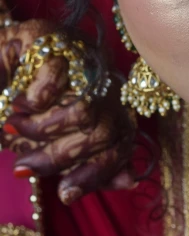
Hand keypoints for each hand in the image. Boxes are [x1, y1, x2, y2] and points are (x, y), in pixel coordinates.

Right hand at [0, 20, 136, 203]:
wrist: (12, 53)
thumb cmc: (39, 102)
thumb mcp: (61, 137)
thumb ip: (93, 164)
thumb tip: (129, 182)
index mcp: (114, 108)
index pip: (120, 146)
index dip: (96, 174)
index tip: (65, 194)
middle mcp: (107, 83)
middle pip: (102, 133)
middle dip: (58, 156)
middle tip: (23, 165)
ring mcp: (85, 59)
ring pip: (82, 110)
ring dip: (42, 128)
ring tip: (16, 128)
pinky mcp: (58, 41)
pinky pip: (55, 81)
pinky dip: (33, 100)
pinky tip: (19, 103)